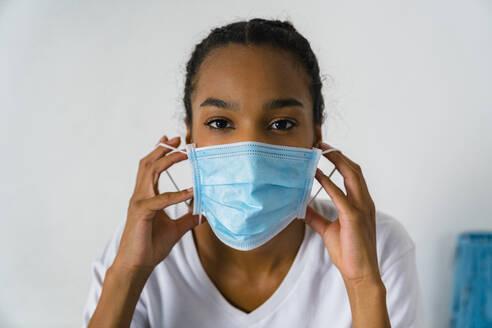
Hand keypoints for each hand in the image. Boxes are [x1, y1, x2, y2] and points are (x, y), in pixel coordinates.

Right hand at [112, 135, 199, 274]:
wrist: (136, 265)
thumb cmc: (150, 246)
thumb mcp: (176, 229)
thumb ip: (188, 219)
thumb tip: (203, 214)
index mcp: (146, 196)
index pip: (150, 167)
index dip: (160, 152)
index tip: (171, 140)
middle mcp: (140, 195)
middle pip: (148, 164)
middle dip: (163, 149)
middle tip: (179, 139)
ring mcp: (139, 203)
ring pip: (150, 173)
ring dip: (167, 160)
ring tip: (183, 153)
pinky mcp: (141, 213)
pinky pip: (160, 200)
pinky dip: (175, 195)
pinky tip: (190, 192)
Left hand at [305, 142, 380, 285]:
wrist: (360, 274)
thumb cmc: (349, 252)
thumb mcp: (328, 230)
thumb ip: (316, 217)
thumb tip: (301, 208)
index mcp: (361, 204)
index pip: (353, 174)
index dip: (340, 160)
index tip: (325, 150)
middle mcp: (365, 202)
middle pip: (354, 170)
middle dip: (338, 154)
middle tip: (321, 145)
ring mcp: (362, 209)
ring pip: (352, 176)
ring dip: (336, 161)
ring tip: (320, 152)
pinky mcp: (353, 218)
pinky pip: (339, 195)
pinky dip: (328, 182)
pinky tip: (316, 174)